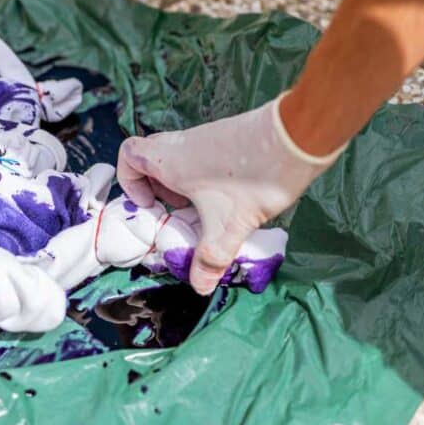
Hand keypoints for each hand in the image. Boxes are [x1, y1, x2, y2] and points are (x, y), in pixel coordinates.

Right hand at [115, 95, 343, 294]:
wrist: (296, 138)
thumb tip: (199, 287)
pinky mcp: (225, 137)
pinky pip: (200, 156)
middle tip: (178, 210)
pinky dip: (204, 176)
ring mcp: (204, 137)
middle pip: (151, 158)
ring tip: (207, 208)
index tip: (150, 204)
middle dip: (157, 187)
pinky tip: (230, 196)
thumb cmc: (252, 178)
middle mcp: (181, 145)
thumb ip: (210, 258)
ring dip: (184, 184)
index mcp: (169, 161)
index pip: (127, 154)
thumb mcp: (229, 226)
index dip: (129, 180)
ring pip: (178, 159)